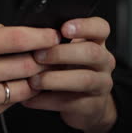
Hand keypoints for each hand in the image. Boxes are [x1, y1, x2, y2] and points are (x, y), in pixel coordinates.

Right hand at [0, 23, 59, 132]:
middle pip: (28, 64)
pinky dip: (16, 95)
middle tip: (48, 56)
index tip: (53, 36)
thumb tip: (17, 32)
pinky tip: (10, 87)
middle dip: (43, 59)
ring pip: (25, 87)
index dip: (42, 36)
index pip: (17, 38)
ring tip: (31, 72)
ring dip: (33, 79)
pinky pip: (11, 104)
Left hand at [22, 17, 116, 132]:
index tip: (63, 29)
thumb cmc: (69, 69)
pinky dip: (46, 100)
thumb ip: (54, 42)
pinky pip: (70, 102)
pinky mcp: (92, 106)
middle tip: (38, 56)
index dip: (84, 26)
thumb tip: (27, 35)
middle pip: (91, 53)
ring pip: (84, 79)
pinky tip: (29, 98)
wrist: (85, 105)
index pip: (101, 28)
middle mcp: (104, 61)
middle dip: (62, 53)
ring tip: (33, 80)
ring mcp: (101, 84)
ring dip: (55, 79)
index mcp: (97, 42)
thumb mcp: (66, 52)